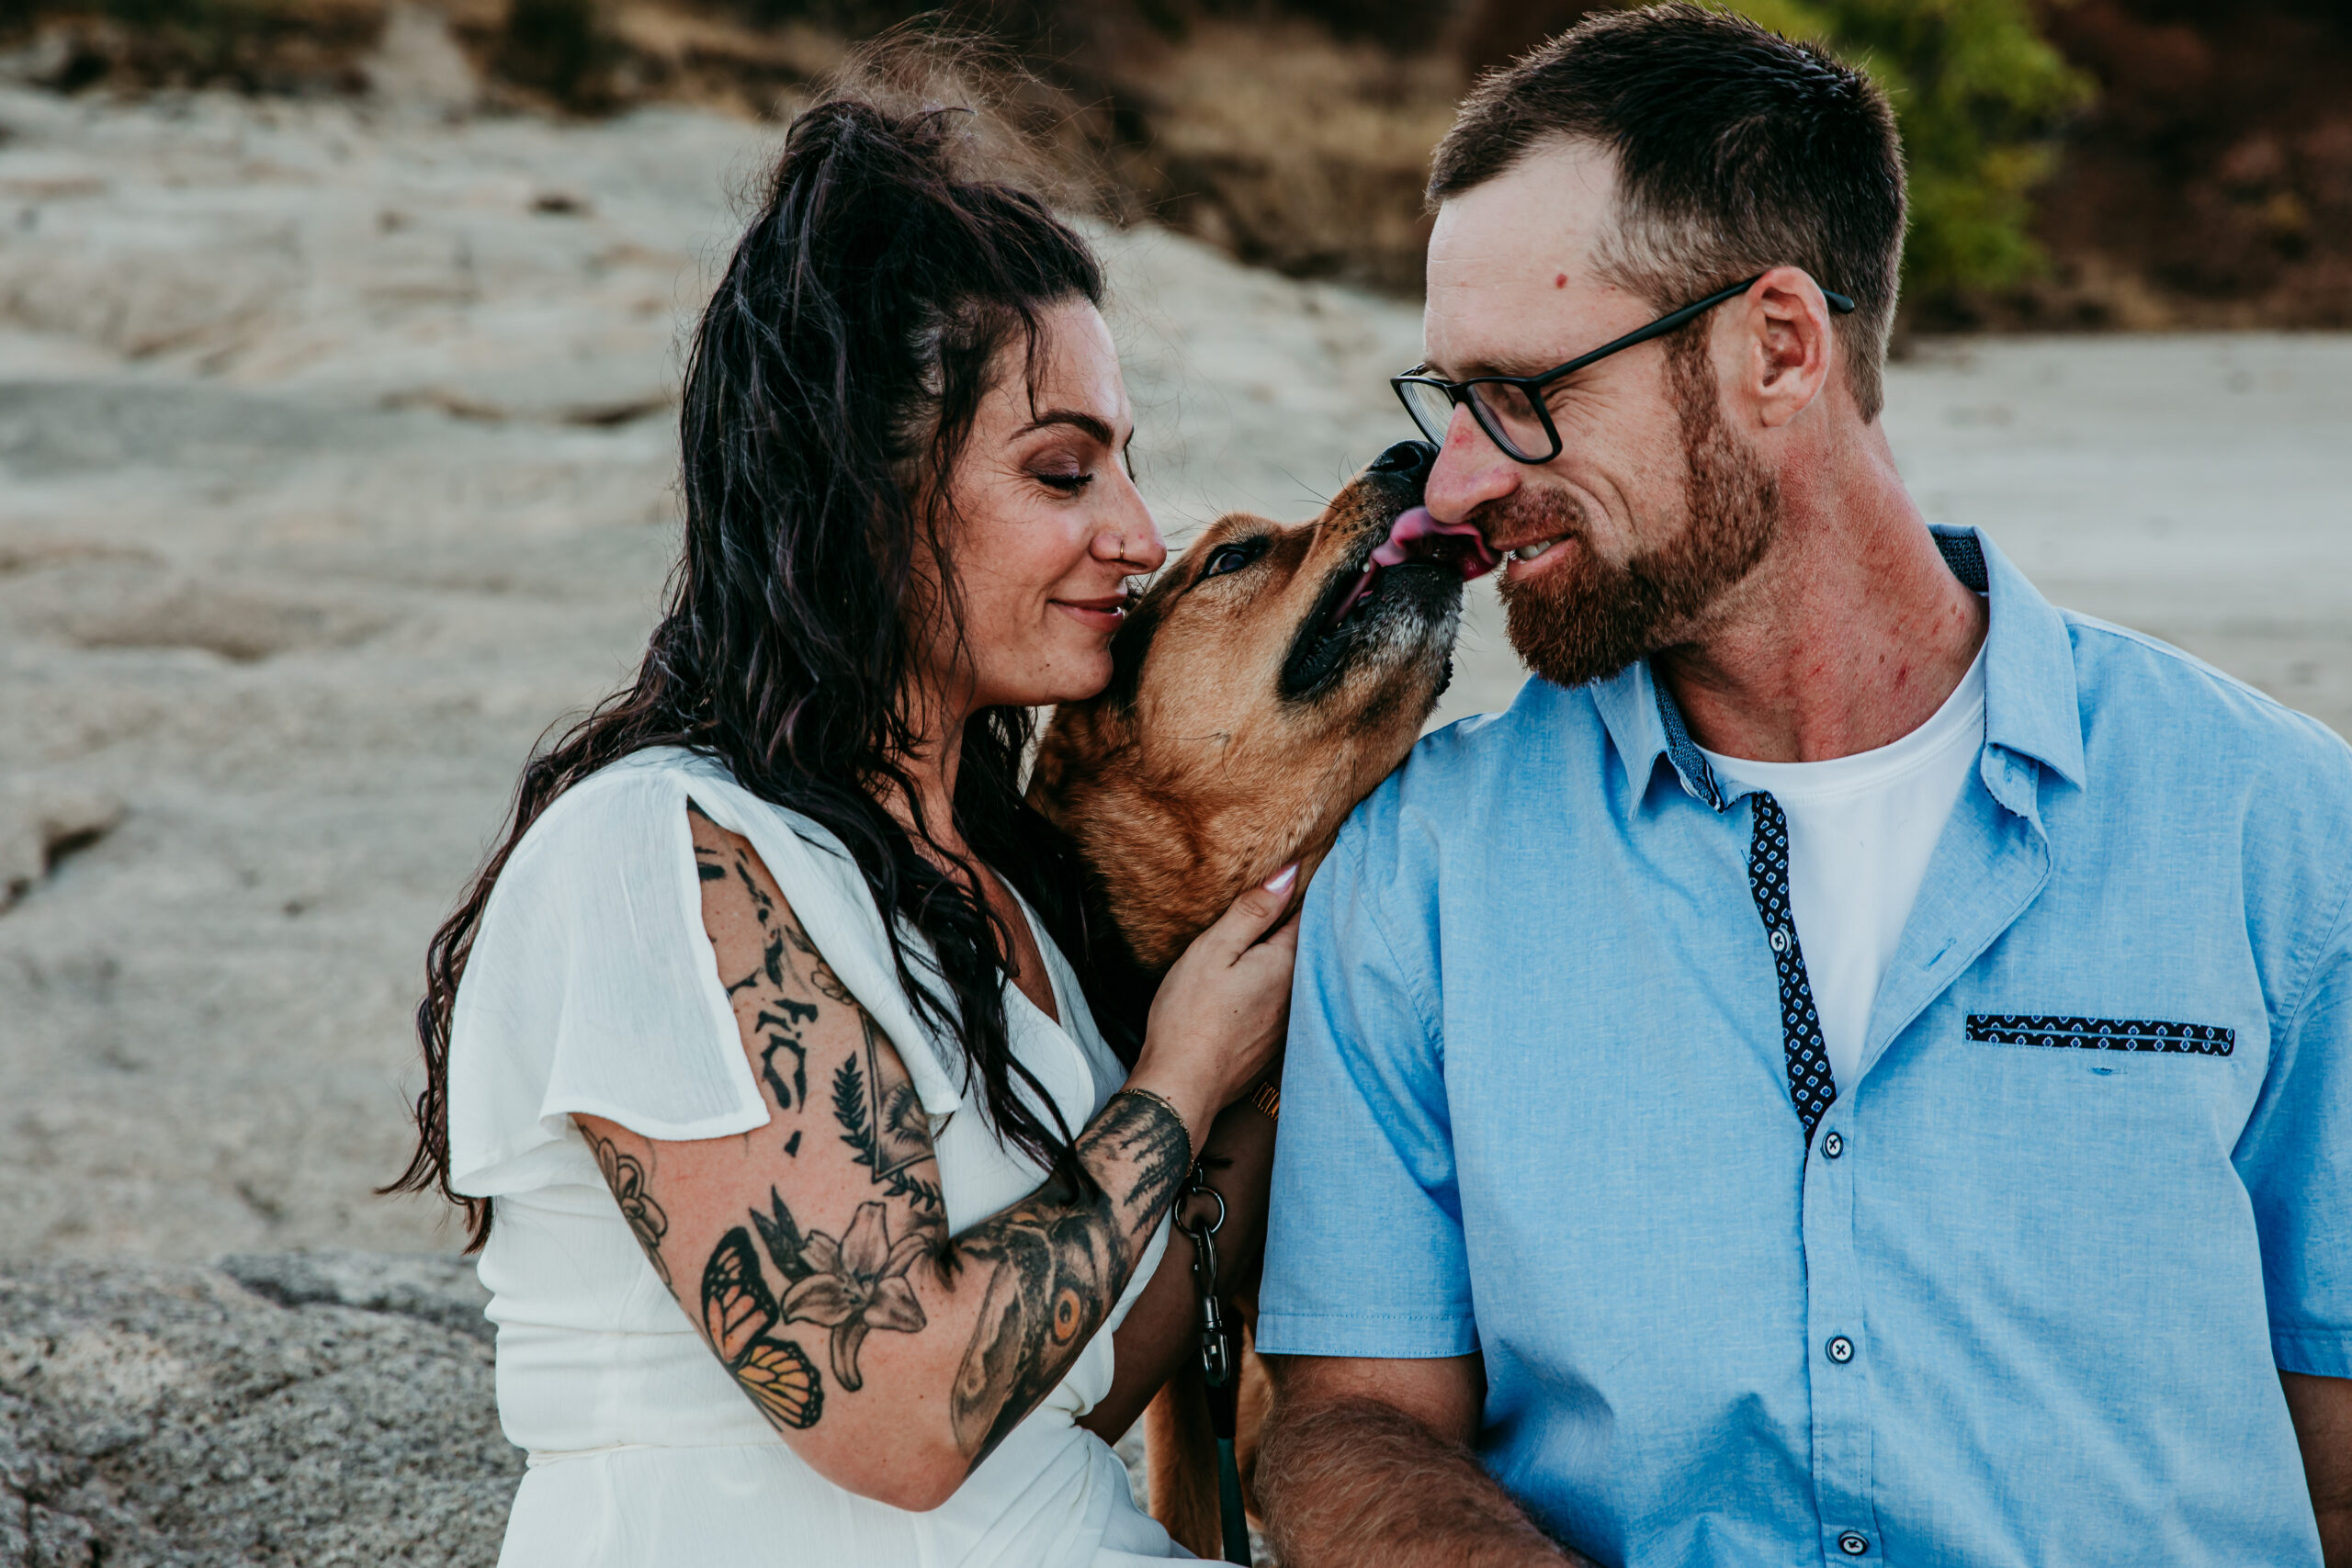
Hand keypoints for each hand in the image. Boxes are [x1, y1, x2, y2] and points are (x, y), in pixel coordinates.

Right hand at [1132, 864, 1300, 1141]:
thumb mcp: (1214, 950)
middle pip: (1308, 947)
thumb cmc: (1190, 1014)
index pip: (1311, 916)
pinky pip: (1288, 1004)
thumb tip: (1291, 873)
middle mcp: (1298, 994)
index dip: (1309, 890)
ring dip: (1292, 957)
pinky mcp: (1275, 1046)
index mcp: (1286, 964)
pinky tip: (1262, 984)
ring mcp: (1290, 1024)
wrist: (1183, 1085)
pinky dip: (1280, 987)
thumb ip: (1253, 911)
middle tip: (1298, 891)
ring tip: (1280, 931)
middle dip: (1302, 922)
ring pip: (1299, 977)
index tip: (1312, 865)